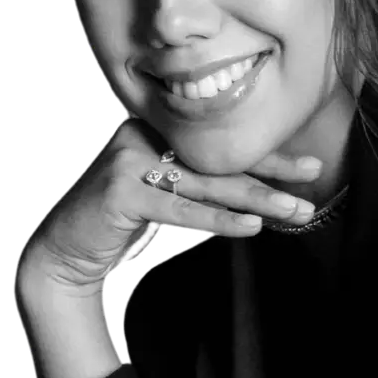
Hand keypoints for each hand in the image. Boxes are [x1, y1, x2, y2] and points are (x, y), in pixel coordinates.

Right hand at [19, 118, 320, 294]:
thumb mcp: (167, 195)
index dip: (268, 156)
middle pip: (220, 159)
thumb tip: (262, 192)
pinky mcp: (119, 191)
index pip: (222, 143)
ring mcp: (128, 160)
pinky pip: (181, 208)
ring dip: (257, 198)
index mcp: (158, 129)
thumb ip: (203, 185)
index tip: (310, 166)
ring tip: (293, 209)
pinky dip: (218, 220)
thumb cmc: (122, 221)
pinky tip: (251, 226)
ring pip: (207, 183)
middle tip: (313, 181)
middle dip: (272, 175)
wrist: (64, 248)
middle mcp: (143, 135)